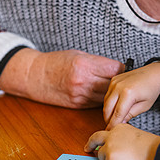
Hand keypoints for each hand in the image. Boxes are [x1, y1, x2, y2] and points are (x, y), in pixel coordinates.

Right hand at [0, 48, 123, 108]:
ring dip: (112, 93)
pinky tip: (103, 95)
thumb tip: (116, 68)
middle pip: (113, 84)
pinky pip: (97, 103)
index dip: (122, 69)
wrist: (35, 76)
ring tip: (117, 89)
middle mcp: (83, 80)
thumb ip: (96, 62)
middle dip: (120, 82)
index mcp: (84, 64)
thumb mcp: (77, 55)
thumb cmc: (56, 62)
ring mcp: (80, 94)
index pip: (115, 69)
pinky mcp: (77, 104)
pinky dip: (101, 99)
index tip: (124, 68)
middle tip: (124, 80)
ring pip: (107, 96)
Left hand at [85, 124, 159, 159]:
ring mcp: (109, 147)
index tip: (97, 142)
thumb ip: (122, 139)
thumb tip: (116, 148)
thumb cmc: (149, 146)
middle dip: (90, 144)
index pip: (106, 133)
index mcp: (119, 128)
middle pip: (95, 139)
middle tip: (87, 149)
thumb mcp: (133, 136)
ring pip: (100, 155)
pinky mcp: (110, 158)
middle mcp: (111, 135)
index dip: (101, 139)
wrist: (154, 152)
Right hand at [103, 62, 159, 128]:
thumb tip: (120, 123)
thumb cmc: (151, 89)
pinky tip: (114, 108)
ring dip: (107, 112)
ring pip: (106, 102)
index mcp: (128, 93)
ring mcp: (115, 82)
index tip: (110, 131)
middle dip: (107, 119)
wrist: (154, 74)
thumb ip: (130, 114)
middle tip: (110, 127)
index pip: (117, 114)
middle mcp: (119, 86)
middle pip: (107, 108)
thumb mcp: (144, 106)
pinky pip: (108, 94)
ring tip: (113, 119)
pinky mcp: (113, 80)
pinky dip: (109, 103)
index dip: (113, 124)